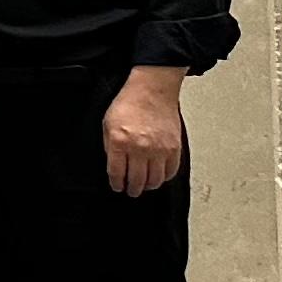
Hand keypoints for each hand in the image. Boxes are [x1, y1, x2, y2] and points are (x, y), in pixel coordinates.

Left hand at [103, 74, 188, 194]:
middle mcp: (140, 148)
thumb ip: (110, 146)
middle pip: (136, 180)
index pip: (116, 173)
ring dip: (149, 186)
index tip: (117, 187)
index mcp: (119, 142)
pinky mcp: (174, 148)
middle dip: (132, 189)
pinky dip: (165, 177)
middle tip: (131, 191)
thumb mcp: (107, 124)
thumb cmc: (129, 103)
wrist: (152, 90)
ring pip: (155, 180)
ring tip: (144, 186)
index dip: (116, 184)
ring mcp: (159, 149)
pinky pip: (171, 171)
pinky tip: (159, 176)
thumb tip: (114, 165)